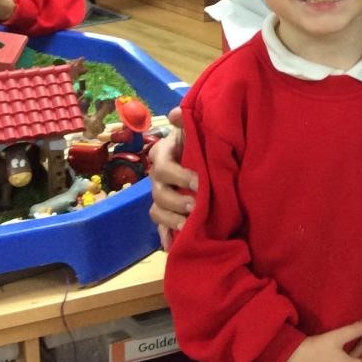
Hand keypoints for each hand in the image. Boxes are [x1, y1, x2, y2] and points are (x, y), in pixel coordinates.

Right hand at [147, 109, 195, 247]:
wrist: (204, 151)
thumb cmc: (197, 138)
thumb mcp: (193, 127)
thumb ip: (186, 121)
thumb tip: (176, 114)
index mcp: (163, 154)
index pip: (163, 166)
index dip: (179, 176)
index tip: (200, 182)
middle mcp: (158, 176)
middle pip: (158, 193)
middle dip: (176, 201)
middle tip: (195, 207)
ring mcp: (161, 195)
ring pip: (157, 211)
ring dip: (171, 221)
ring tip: (189, 227)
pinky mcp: (167, 211)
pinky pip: (160, 227)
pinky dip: (166, 238)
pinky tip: (173, 247)